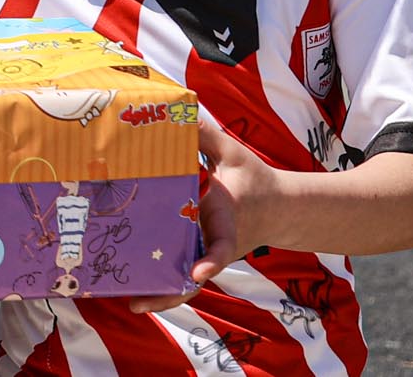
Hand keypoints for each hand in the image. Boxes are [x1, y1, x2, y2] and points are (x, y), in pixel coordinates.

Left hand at [127, 119, 273, 314]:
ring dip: (163, 296)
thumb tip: (177, 109)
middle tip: (139, 299)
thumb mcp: (232, 151)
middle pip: (195, 274)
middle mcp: (214, 241)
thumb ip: (204, 133)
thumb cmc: (252, 178)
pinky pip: (185, 278)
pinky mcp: (202, 256)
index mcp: (223, 215)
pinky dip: (166, 288)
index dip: (212, 261)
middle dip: (170, 289)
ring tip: (133, 303)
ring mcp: (209, 253)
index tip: (198, 273)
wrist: (278, 209)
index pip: (222, 244)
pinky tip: (139, 294)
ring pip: (188, 284)